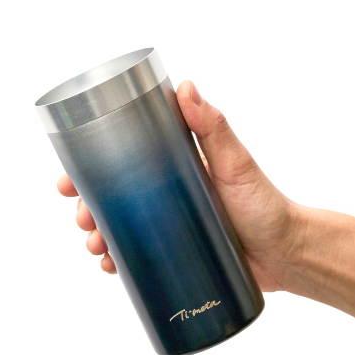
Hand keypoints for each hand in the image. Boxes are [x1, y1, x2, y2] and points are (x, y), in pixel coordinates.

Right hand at [57, 80, 303, 291]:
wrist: (286, 254)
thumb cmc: (264, 204)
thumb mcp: (236, 163)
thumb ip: (213, 127)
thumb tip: (184, 86)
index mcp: (174, 169)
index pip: (122, 162)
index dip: (89, 169)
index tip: (68, 178)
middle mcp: (167, 195)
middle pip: (113, 198)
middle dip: (88, 208)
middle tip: (83, 220)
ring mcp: (170, 226)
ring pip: (121, 229)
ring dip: (99, 237)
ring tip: (97, 248)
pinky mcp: (176, 254)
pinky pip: (139, 257)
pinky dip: (120, 261)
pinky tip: (111, 267)